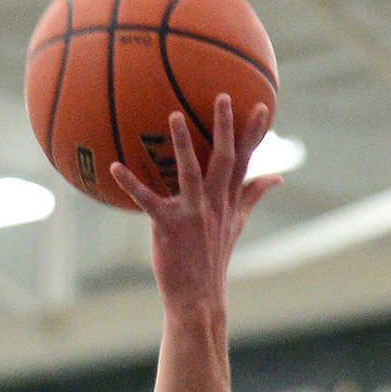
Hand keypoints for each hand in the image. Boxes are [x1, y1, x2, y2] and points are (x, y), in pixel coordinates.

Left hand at [111, 94, 278, 312]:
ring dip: (183, 143)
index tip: (262, 105)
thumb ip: (252, 196)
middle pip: (223, 159)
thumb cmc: (213, 259)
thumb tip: (276, 177)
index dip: (252, 134)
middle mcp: (213, 204)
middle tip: (222, 95)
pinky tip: (115, 167)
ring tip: (174, 115)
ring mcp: (192, 214)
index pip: (245, 161)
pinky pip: (147, 200)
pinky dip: (131, 184)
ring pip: (190, 172)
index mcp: (228, 201)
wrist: (199, 296)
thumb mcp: (236, 226)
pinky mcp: (168, 226)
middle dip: (224, 127)